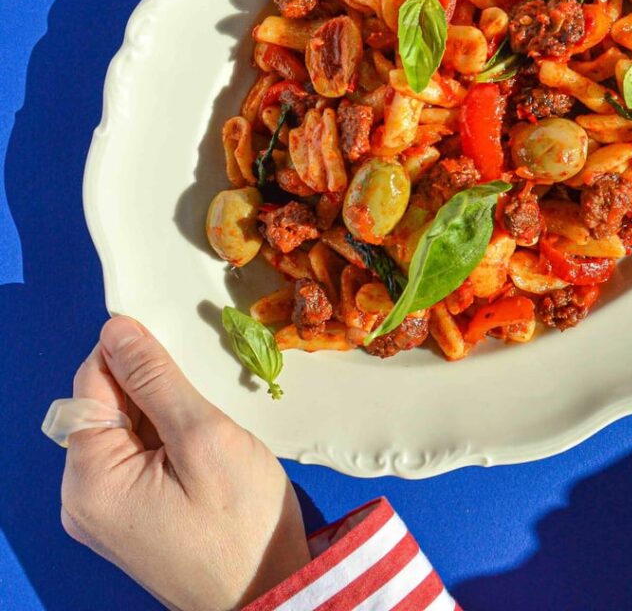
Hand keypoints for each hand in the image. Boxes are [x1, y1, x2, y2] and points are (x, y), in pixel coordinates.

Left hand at [60, 317, 309, 609]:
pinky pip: (137, 457)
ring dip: (164, 411)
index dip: (132, 352)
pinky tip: (203, 445)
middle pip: (106, 407)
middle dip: (152, 386)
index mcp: (89, 478)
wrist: (268, 591)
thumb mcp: (203, 437)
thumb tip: (116, 329)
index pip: (93, 383)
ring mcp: (104, 512)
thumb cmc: (241, 520)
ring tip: (209, 422)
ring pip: (125, 430)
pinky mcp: (129, 518)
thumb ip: (156, 380)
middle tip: (204, 391)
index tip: (179, 344)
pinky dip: (167, 438)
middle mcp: (82, 498)